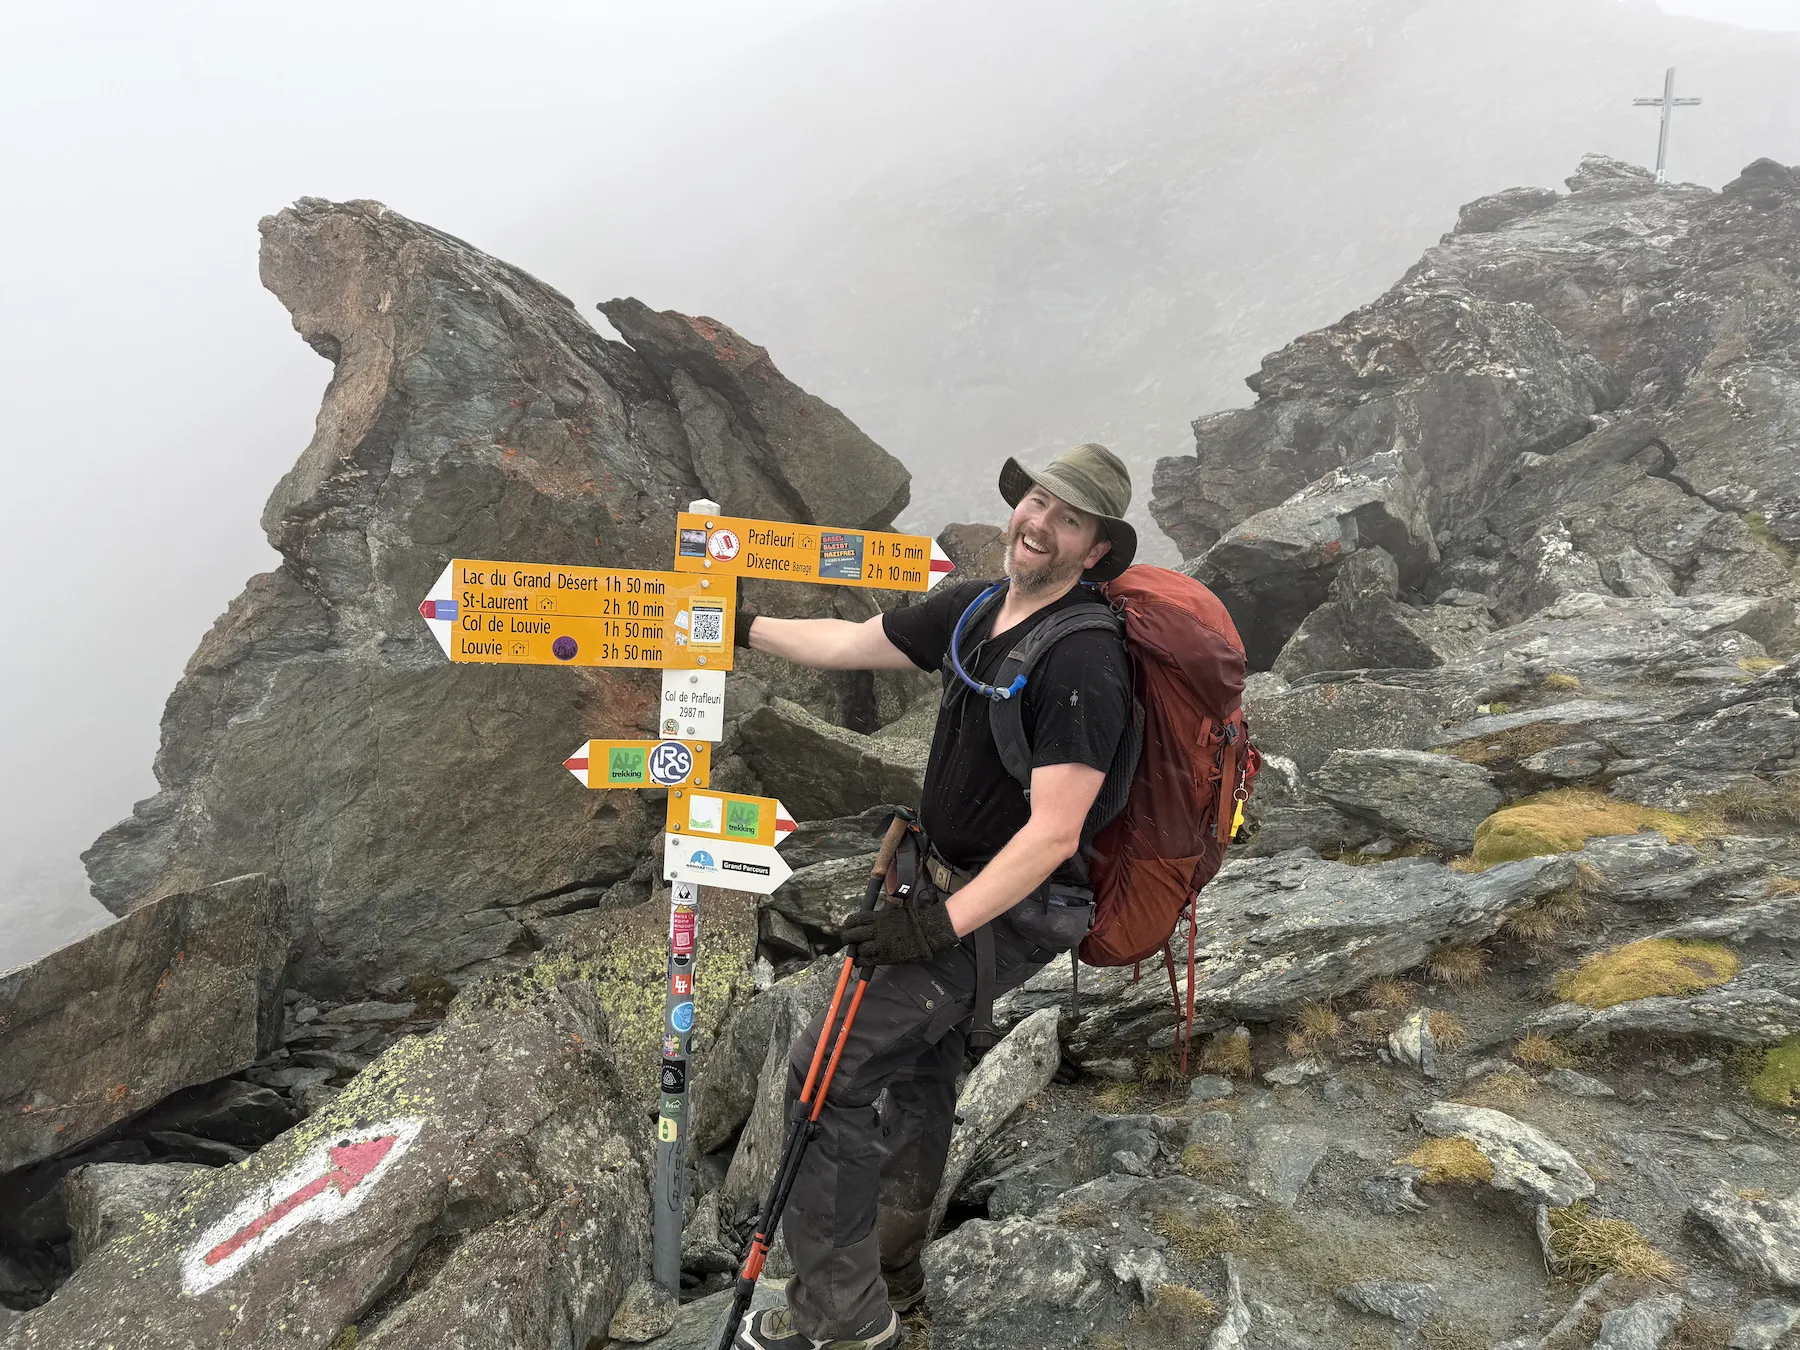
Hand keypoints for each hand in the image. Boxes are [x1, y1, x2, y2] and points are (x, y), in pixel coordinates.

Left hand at [840, 901, 958, 965]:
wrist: (925, 932)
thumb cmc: (911, 921)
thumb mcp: (893, 913)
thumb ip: (879, 918)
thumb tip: (868, 922)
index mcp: (878, 918)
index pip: (855, 920)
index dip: (849, 924)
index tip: (848, 926)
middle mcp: (876, 931)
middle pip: (853, 935)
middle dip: (847, 938)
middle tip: (847, 940)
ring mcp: (880, 945)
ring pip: (859, 950)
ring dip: (856, 951)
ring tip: (856, 952)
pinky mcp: (885, 957)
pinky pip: (867, 961)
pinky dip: (861, 961)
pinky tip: (859, 961)